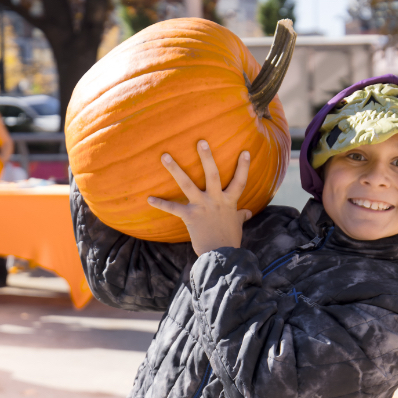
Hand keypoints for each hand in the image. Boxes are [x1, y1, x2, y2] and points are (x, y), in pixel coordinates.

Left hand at [149, 140, 252, 255]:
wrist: (220, 256)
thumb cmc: (229, 240)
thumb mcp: (237, 225)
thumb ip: (241, 216)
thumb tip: (248, 213)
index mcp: (229, 201)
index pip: (240, 181)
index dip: (243, 167)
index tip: (245, 151)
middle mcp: (216, 200)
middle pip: (212, 175)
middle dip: (206, 157)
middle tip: (200, 141)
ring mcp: (202, 206)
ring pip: (187, 184)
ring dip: (175, 169)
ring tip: (165, 156)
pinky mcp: (190, 216)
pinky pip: (173, 208)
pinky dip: (160, 204)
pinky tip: (148, 198)